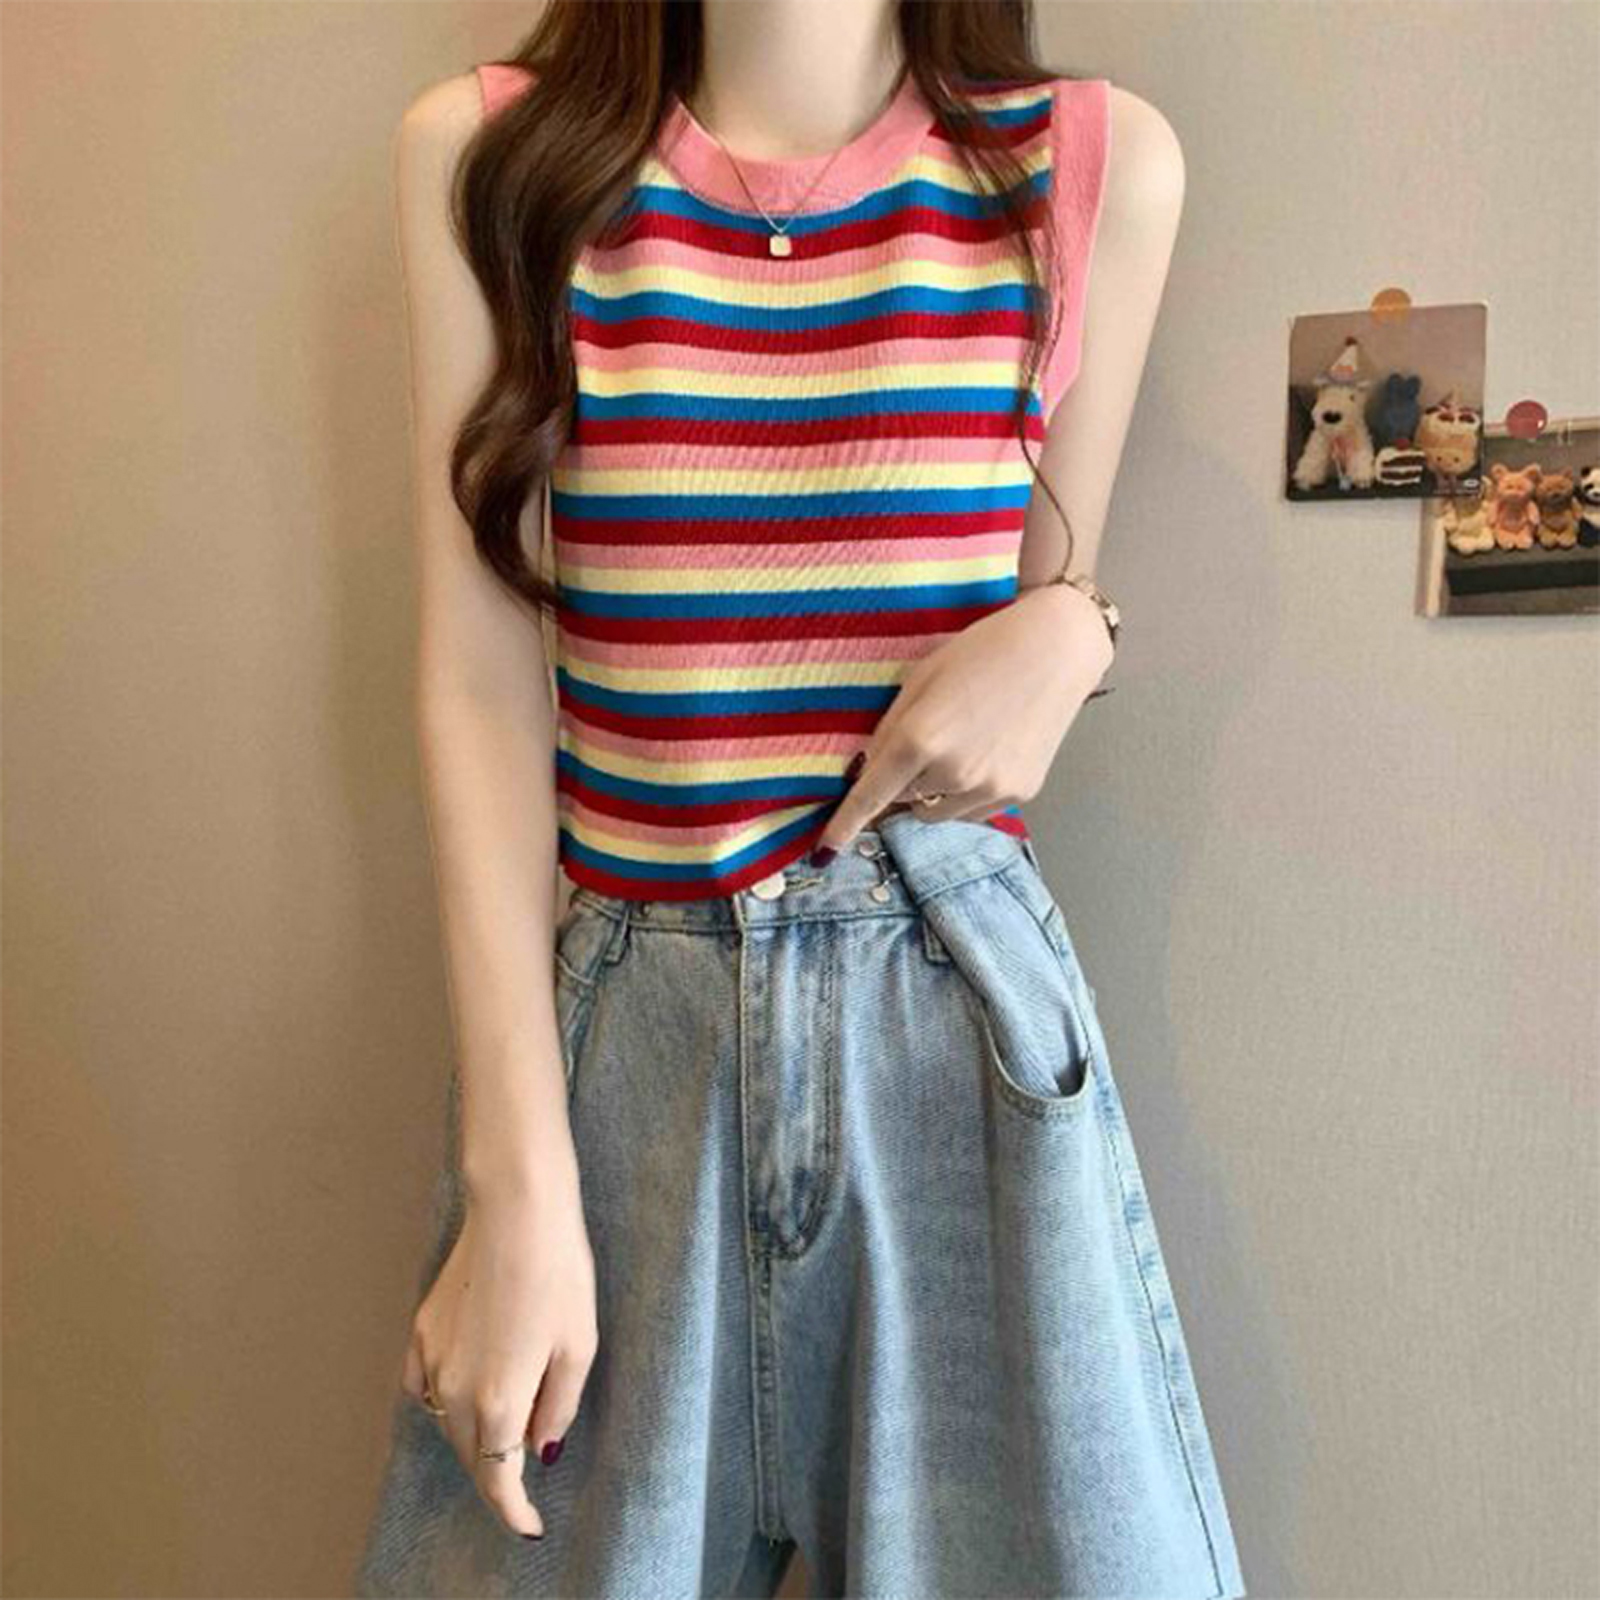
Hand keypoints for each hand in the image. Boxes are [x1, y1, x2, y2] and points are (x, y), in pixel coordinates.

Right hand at [399, 1178, 596, 1540]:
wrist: (517, 1209)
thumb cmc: (559, 1272)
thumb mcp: (579, 1346)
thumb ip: (557, 1406)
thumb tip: (539, 1446)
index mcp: (497, 1400)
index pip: (497, 1481)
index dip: (513, 1512)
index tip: (530, 1525)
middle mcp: (453, 1389)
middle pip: (471, 1454)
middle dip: (496, 1471)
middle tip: (526, 1470)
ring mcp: (430, 1358)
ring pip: (444, 1423)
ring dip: (471, 1435)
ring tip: (504, 1423)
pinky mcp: (420, 1330)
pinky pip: (422, 1387)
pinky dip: (441, 1400)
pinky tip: (462, 1388)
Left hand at [812, 583, 1114, 856]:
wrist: (1056, 648)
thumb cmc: (982, 650)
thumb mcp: (920, 679)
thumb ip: (889, 729)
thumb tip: (867, 770)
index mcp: (919, 739)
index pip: (870, 796)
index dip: (844, 825)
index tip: (824, 851)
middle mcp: (953, 773)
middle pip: (903, 800)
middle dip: (901, 781)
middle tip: (924, 741)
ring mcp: (988, 788)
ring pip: (937, 811)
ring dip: (933, 791)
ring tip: (960, 743)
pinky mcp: (1018, 793)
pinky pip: (972, 810)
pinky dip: (965, 793)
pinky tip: (985, 752)